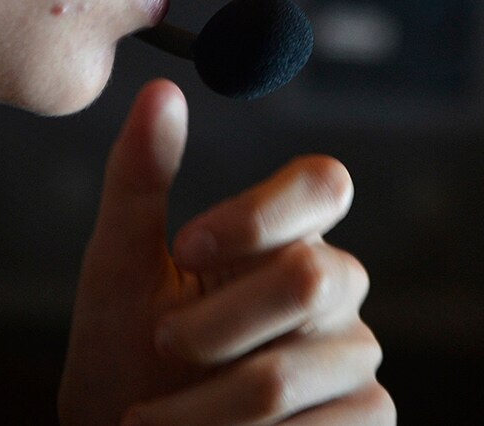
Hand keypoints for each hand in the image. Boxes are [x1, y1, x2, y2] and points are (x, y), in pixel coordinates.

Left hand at [58, 79, 391, 425]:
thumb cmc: (124, 357)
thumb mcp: (117, 269)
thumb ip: (138, 181)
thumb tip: (159, 89)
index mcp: (285, 235)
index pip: (324, 183)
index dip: (261, 211)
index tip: (185, 246)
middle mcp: (335, 287)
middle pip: (309, 277)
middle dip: (214, 324)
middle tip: (159, 345)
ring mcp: (356, 357)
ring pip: (293, 370)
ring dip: (202, 407)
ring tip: (152, 422)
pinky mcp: (366, 420)